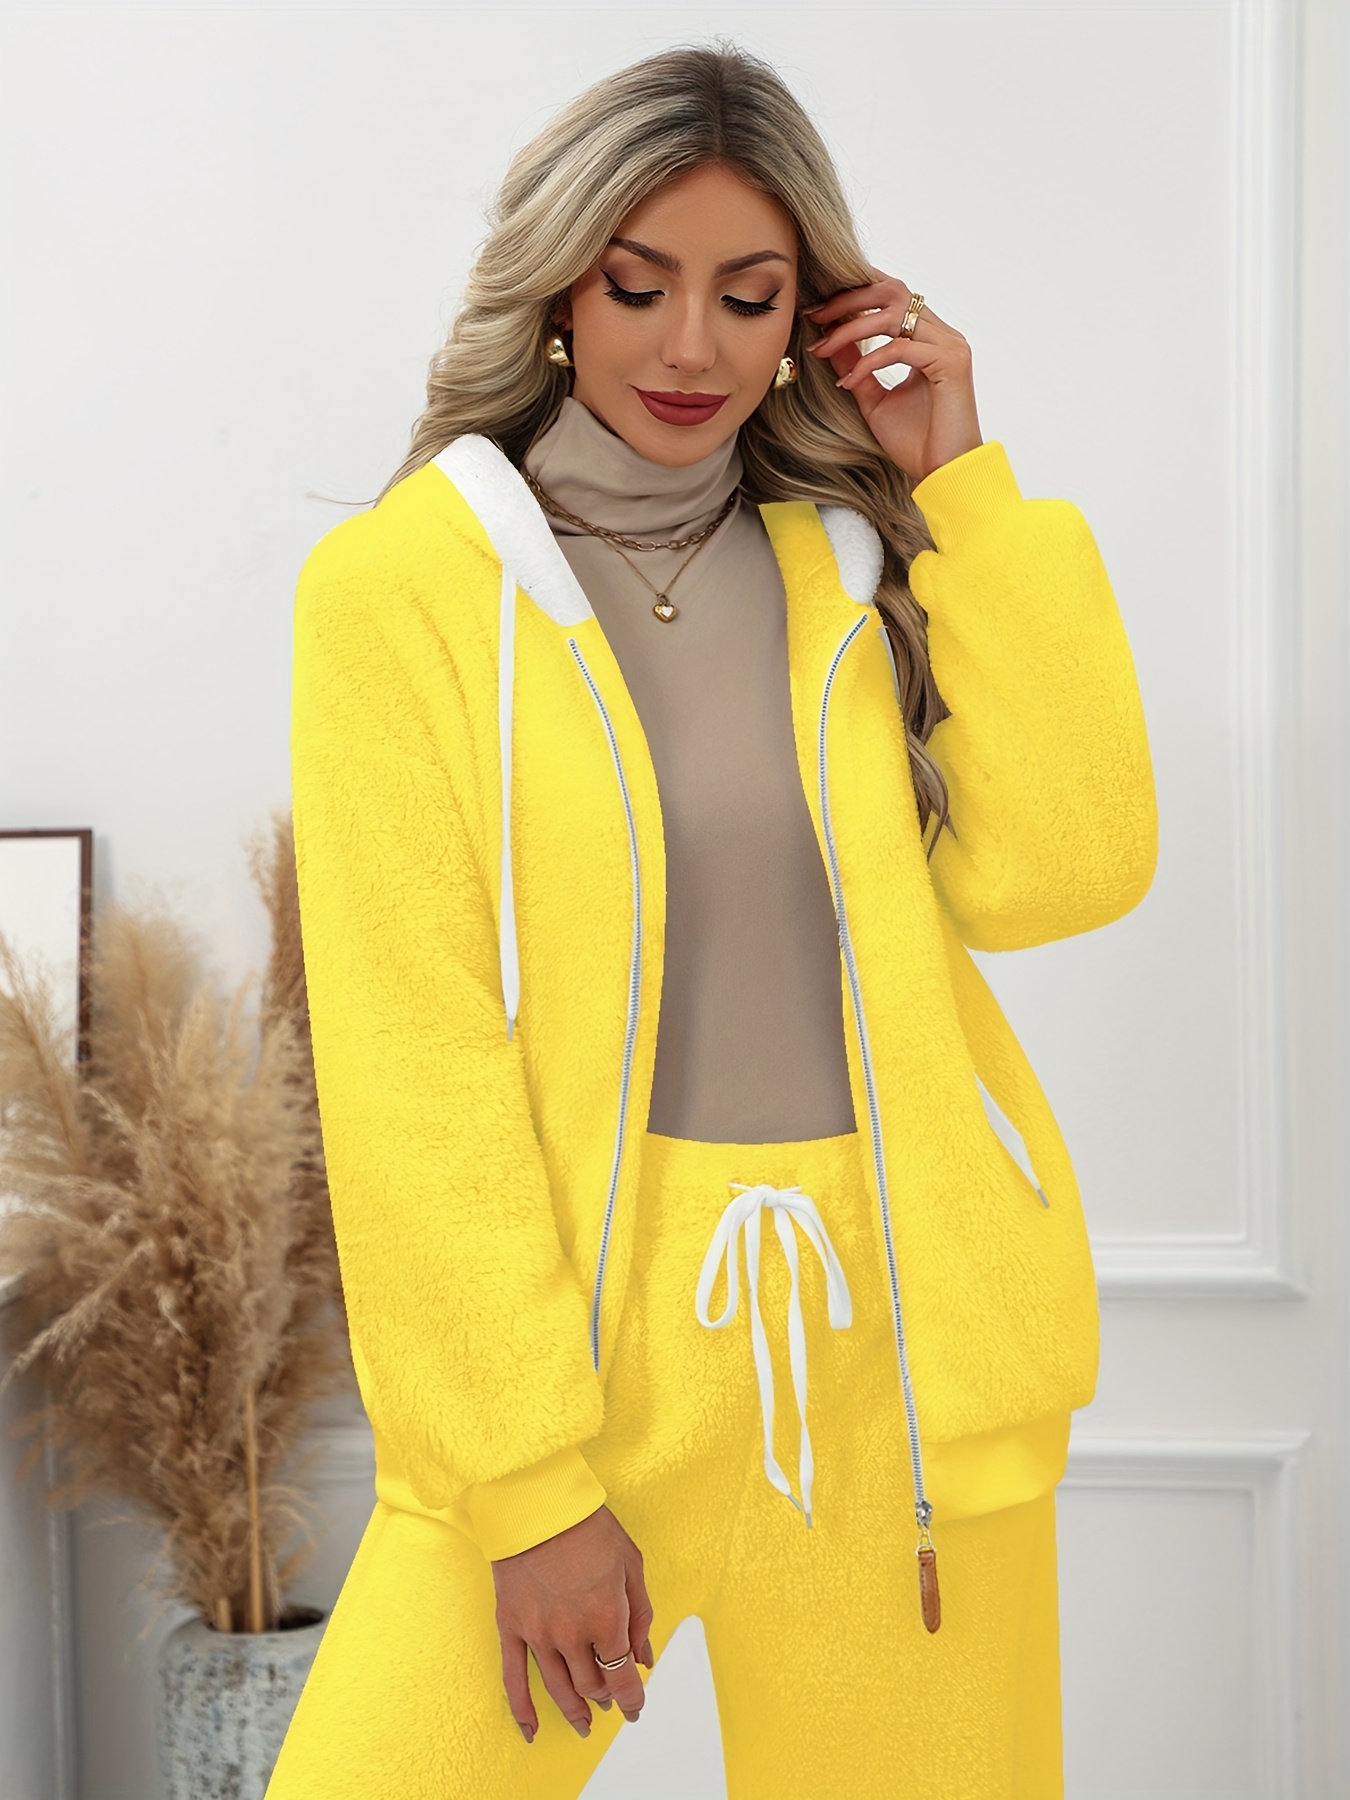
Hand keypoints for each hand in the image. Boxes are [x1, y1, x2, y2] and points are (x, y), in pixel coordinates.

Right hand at [492, 1504, 654, 1744]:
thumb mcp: (631, 1564)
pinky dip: (522, 1711)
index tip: (636, 1708)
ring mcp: (538, 1635)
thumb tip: (644, 1657)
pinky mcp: (510, 1628)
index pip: (622, 1677)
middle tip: (612, 1701)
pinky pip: (514, 1680)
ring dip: (574, 1711)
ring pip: (559, 1689)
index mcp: (607, 1619)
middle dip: (606, 1697)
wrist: (537, 1503)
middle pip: (592, 1685)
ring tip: (584, 1724)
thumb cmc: (589, 1527)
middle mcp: (572, 1635)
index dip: (632, 1698)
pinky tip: (531, 1731)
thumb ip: (641, 1616)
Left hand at [805, 268, 982, 482]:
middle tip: (814, 316)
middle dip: (848, 299)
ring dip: (851, 328)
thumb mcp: (873, 399)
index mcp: (928, 338)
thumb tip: (829, 341)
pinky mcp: (951, 363)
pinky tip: (848, 382)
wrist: (944, 475)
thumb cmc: (916, 442)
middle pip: (892, 291)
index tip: (817, 310)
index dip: (854, 294)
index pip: (891, 296)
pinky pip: (900, 348)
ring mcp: (950, 346)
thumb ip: (856, 367)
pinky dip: (868, 362)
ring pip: (893, 314)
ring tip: (822, 346)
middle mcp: (942, 334)